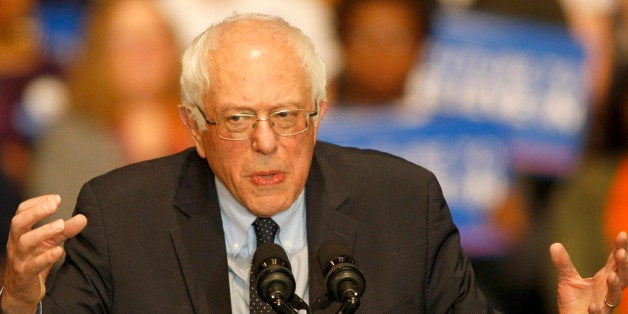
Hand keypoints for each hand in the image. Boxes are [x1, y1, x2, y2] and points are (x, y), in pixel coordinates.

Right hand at [1, 195, 86, 312]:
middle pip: (18, 223)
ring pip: (24, 242)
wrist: (22, 291)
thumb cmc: (36, 260)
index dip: (37, 202)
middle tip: (54, 205)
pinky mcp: (25, 275)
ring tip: (61, 224)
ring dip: (43, 231)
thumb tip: (83, 217)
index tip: (56, 198)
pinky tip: (59, 251)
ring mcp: (19, 259)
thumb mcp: (51, 242)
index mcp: (21, 232)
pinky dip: (46, 257)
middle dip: (36, 212)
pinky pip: (33, 265)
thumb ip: (66, 230)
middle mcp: (16, 243)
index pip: (21, 211)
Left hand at [551, 231, 626, 313]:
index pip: (615, 261)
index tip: (622, 234)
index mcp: (603, 279)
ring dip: (614, 286)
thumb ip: (563, 263)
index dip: (620, 249)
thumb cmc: (574, 301)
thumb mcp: (567, 279)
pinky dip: (597, 310)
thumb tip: (554, 245)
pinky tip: (593, 306)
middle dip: (623, 265)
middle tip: (622, 253)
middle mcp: (607, 291)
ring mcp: (604, 305)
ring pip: (614, 296)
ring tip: (611, 276)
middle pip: (621, 276)